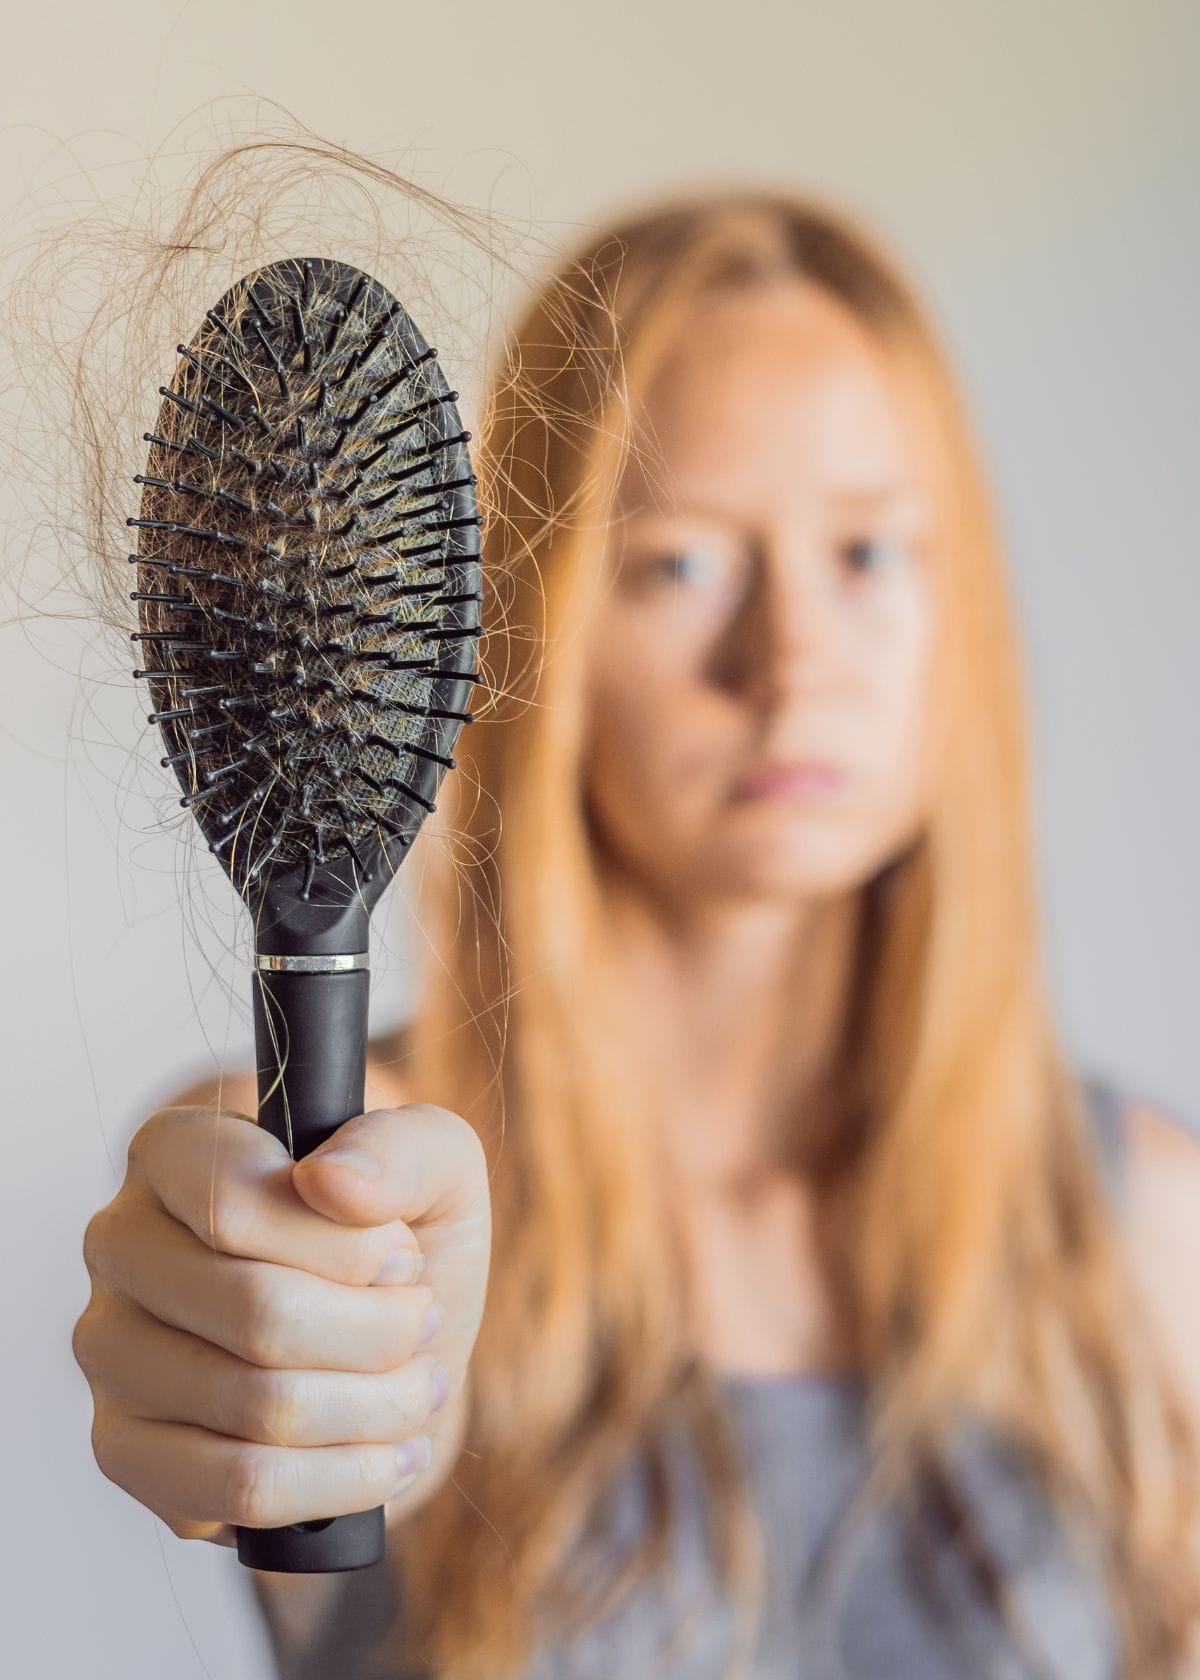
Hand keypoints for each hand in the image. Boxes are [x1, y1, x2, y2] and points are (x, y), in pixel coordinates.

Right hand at [72, 1102, 490, 1544]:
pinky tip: (387, 1453)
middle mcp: (120, 1247)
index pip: (231, 1205)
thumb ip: (399, 1147)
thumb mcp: (434, 1158)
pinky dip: (341, 1480)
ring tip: (416, 1386)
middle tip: (423, 1323)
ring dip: (374, 1407)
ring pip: (256, 1408)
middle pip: (257, 1314)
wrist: (383, 1327)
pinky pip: (239, 1488)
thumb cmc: (398, 1226)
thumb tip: (331, 1182)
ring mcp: (112, 1354)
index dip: (348, 1247)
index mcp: (173, 1153)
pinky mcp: (127, 1451)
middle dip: (379, 1333)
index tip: (403, 1256)